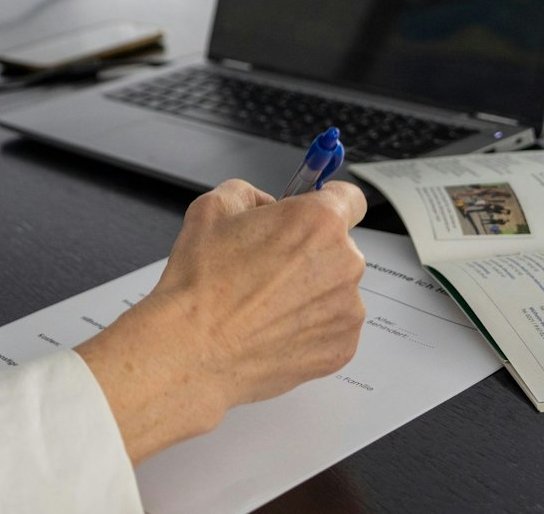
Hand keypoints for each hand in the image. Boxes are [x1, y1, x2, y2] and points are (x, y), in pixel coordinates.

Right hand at [77, 179, 367, 462]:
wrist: (193, 350)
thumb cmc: (201, 285)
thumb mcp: (211, 210)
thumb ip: (248, 193)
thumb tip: (264, 205)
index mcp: (318, 222)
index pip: (350, 198)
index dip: (327, 202)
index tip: (313, 215)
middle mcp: (344, 263)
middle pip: (339, 247)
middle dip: (310, 252)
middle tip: (269, 268)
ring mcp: (347, 309)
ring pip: (335, 290)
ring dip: (311, 292)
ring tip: (265, 306)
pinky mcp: (342, 347)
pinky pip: (333, 328)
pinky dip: (309, 328)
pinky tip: (273, 330)